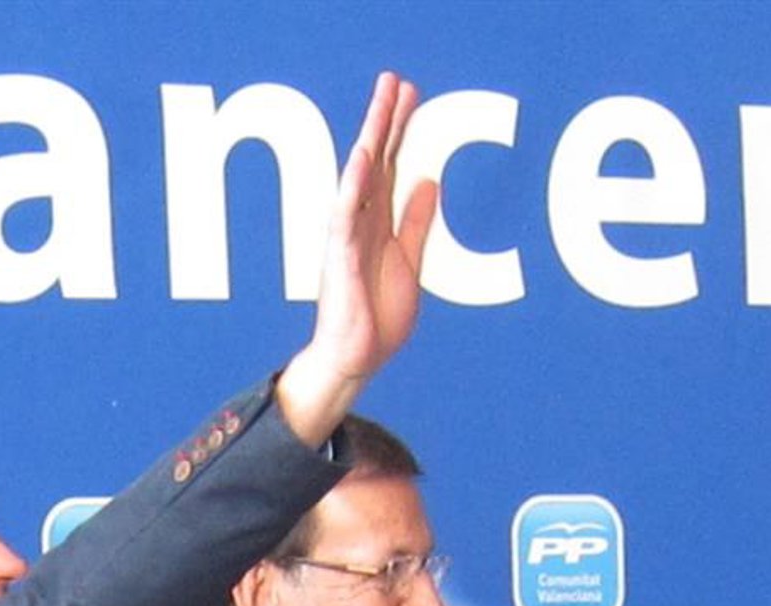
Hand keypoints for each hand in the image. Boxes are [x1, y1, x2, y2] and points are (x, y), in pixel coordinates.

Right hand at [277, 71, 438, 446]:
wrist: (356, 360)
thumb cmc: (377, 319)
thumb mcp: (409, 263)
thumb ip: (417, 223)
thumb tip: (429, 182)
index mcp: (379, 223)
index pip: (391, 166)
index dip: (401, 130)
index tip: (410, 94)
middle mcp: (361, 222)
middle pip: (376, 161)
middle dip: (386, 120)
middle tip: (395, 79)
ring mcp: (349, 237)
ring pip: (360, 178)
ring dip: (371, 140)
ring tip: (381, 105)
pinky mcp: (341, 259)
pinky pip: (346, 216)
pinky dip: (353, 186)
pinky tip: (363, 159)